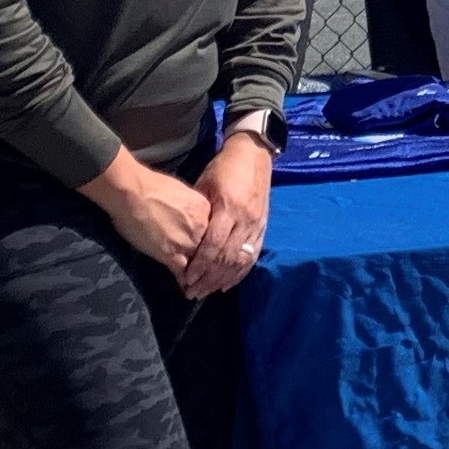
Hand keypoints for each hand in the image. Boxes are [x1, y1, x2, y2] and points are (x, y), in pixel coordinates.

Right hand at [86, 154, 210, 276]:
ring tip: (200, 288)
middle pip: (211, 251)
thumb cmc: (151, 186)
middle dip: (211, 264)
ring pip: (199, 265)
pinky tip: (185, 289)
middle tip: (213, 277)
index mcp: (205, 209)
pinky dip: (184, 283)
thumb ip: (190, 207)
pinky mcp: (171, 255)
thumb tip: (188, 214)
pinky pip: (182, 273)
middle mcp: (201, 228)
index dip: (213, 245)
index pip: (215, 232)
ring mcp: (187, 243)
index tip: (213, 253)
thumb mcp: (182, 192)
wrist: (132, 191)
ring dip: (200, 278)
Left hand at [182, 135, 273, 298]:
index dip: (200, 265)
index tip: (187, 279)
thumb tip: (185, 238)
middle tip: (192, 292)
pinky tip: (227, 284)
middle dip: (209, 278)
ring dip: (223, 280)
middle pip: (227, 258)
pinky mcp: (263, 228)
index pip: (214, 245)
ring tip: (206, 292)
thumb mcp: (205, 185)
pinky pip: (252, 256)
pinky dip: (239, 273)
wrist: (253, 155)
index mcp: (228, 208)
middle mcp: (245, 220)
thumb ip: (199, 212)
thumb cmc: (224, 169)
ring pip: (240, 261)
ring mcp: (256, 225)